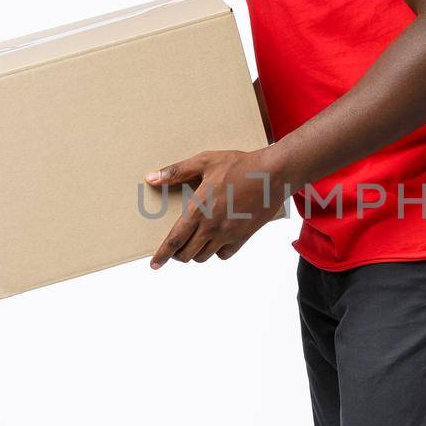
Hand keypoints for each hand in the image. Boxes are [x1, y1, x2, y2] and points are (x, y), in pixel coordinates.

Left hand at [145, 146, 285, 267]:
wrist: (273, 174)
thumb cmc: (239, 165)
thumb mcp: (205, 162)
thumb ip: (176, 172)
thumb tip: (151, 178)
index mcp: (199, 210)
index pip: (174, 240)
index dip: (162, 255)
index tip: (154, 264)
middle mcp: (212, 226)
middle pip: (187, 254)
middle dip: (177, 254)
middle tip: (175, 248)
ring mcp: (228, 234)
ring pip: (204, 256)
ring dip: (195, 253)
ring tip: (193, 243)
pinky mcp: (243, 237)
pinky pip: (224, 254)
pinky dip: (216, 252)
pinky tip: (215, 241)